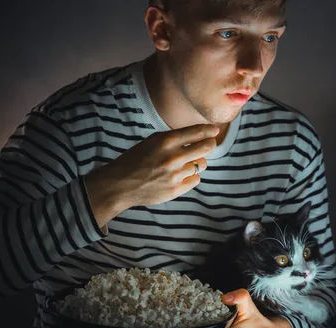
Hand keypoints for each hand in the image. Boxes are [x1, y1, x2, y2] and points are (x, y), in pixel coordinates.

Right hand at [84, 124, 218, 225]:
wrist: (120, 184)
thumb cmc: (136, 159)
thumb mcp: (151, 141)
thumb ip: (173, 138)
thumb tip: (198, 135)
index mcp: (166, 141)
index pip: (197, 132)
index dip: (209, 130)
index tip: (215, 130)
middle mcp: (173, 157)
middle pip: (206, 147)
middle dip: (210, 144)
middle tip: (209, 144)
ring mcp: (175, 175)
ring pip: (202, 164)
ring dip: (198, 162)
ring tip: (187, 163)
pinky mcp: (176, 190)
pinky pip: (196, 179)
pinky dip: (192, 177)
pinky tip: (181, 176)